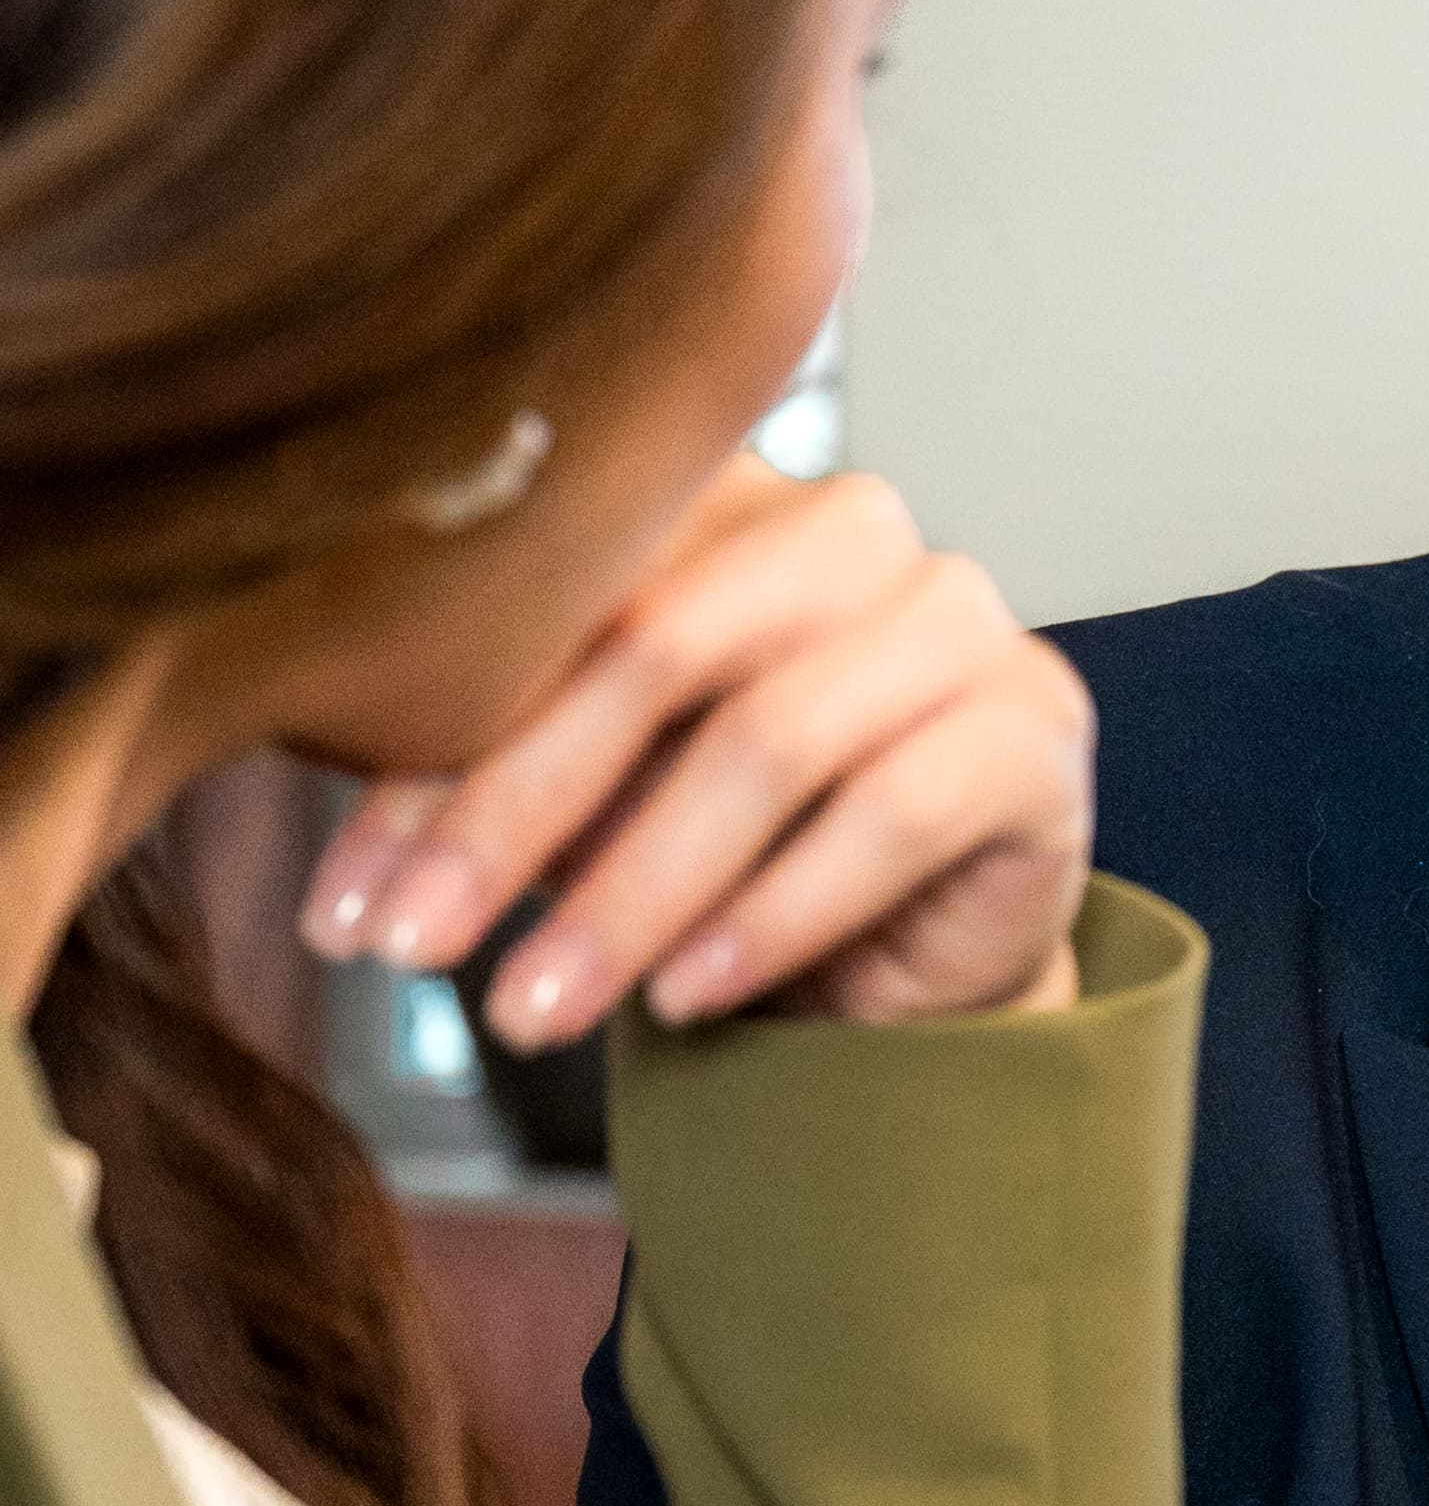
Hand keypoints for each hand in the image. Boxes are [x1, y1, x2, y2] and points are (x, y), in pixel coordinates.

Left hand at [301, 460, 1094, 1039]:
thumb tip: (318, 769)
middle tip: (416, 952)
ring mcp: (958, 619)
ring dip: (630, 896)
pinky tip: (688, 999)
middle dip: (513, 819)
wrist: (913, 953)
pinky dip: (770, 917)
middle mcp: (852, 527)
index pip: (560, 596)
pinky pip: (890, 815)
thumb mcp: (586, 795)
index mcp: (724, 494)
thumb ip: (490, 748)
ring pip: (768, 743)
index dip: (435, 750)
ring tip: (534, 1011)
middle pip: (656, 650)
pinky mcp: (1034, 730)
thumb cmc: (726, 847)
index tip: (343, 910)